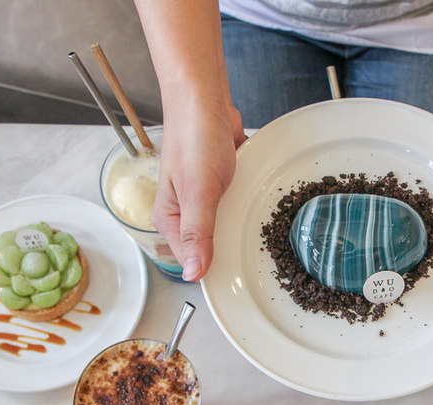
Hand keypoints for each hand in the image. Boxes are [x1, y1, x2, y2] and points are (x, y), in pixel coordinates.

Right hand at [153, 95, 244, 280]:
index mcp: (169, 219)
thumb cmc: (193, 138)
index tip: (237, 277)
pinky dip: (247, 207)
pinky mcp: (221, 186)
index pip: (190, 261)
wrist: (204, 99)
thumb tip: (193, 273)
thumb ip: (196, 233)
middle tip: (255, 256)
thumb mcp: (197, 192)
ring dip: (242, 229)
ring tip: (263, 236)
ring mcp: (203, 199)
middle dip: (231, 250)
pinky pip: (236, 206)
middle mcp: (184, 213)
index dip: (213, 270)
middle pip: (210, 248)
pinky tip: (261, 210)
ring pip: (225, 227)